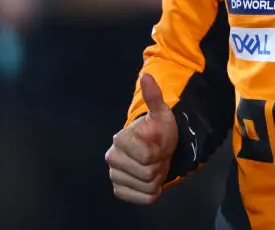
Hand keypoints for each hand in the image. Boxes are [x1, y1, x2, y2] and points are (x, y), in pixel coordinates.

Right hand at [106, 74, 177, 203]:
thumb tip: (146, 75)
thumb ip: (154, 97)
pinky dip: (152, 192)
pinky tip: (150, 180)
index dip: (159, 152)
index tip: (158, 144)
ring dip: (157, 178)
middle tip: (157, 157)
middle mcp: (112, 158)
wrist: (157, 148)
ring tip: (154, 165)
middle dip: (158, 165)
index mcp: (121, 139)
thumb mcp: (162, 113)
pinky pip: (143, 199)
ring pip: (147, 186)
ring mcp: (114, 175)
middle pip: (147, 173)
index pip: (147, 156)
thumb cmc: (159, 131)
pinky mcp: (119, 190)